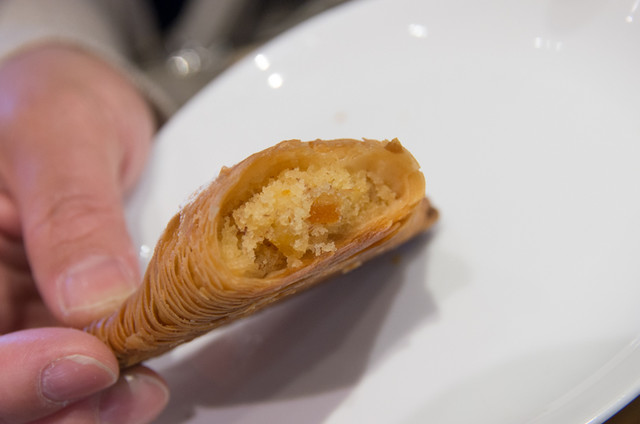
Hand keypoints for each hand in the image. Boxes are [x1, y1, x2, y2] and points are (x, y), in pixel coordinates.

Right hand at [0, 45, 167, 422]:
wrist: (84, 108)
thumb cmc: (58, 101)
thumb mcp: (62, 137)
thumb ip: (72, 214)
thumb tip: (96, 301)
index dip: (10, 376)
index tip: (87, 361)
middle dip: (54, 404)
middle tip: (129, 392)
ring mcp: (9, 311)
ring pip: (30, 389)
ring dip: (84, 406)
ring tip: (141, 390)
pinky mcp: (47, 320)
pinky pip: (65, 369)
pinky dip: (101, 387)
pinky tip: (137, 377)